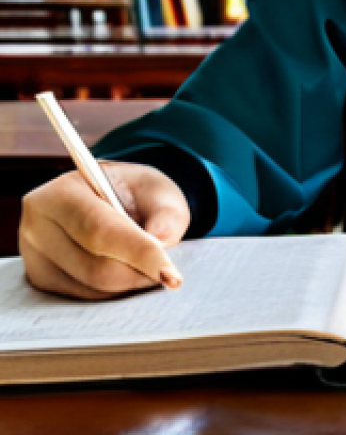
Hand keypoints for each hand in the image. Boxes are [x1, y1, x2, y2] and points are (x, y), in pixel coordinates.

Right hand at [19, 162, 187, 299]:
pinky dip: (115, 290)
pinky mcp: (42, 281)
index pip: (101, 230)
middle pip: (95, 266)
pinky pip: (84, 297)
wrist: (104, 197)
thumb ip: (165, 212)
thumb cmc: (131, 191)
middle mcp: (37, 227)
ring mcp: (34, 258)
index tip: (172, 275)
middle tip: (170, 272)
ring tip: (150, 266)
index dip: (139, 253)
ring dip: (129, 283)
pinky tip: (128, 271)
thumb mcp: (155, 189)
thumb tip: (162, 239)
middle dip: (139, 273)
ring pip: (91, 287)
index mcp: (60, 193)